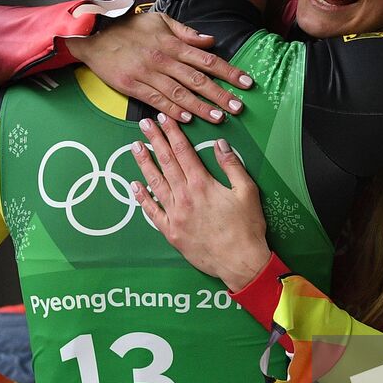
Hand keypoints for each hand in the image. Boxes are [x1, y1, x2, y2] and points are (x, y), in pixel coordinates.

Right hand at [66, 12, 253, 123]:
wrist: (94, 36)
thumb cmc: (129, 28)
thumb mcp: (160, 20)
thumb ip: (186, 32)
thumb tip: (211, 41)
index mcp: (172, 43)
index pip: (207, 60)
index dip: (229, 72)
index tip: (246, 82)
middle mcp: (163, 59)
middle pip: (197, 79)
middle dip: (220, 94)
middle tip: (238, 107)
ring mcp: (148, 74)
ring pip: (179, 93)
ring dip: (200, 107)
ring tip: (218, 117)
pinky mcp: (133, 86)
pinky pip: (156, 101)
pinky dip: (172, 110)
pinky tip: (187, 119)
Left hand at [129, 115, 270, 291]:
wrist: (240, 263)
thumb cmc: (247, 228)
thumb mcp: (247, 192)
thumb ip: (232, 165)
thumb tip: (219, 143)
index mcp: (203, 184)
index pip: (184, 152)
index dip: (173, 133)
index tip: (164, 119)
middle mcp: (184, 197)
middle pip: (166, 162)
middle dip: (155, 141)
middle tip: (144, 124)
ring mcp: (175, 215)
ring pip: (155, 183)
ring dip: (144, 163)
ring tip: (135, 147)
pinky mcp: (171, 232)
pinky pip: (152, 212)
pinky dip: (142, 198)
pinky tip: (135, 185)